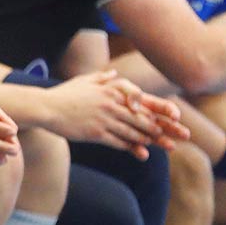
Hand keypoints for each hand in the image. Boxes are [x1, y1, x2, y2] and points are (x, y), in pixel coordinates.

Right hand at [38, 70, 181, 158]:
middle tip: (178, 136)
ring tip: (165, 147)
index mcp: (111, 91)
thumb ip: (102, 78)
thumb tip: (114, 73)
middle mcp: (111, 105)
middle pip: (142, 118)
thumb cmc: (64, 94)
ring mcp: (104, 119)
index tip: (174, 118)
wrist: (46, 108)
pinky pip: (117, 141)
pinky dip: (130, 146)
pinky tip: (140, 151)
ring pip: (133, 131)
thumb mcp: (85, 80)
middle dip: (162, 128)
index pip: (142, 101)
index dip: (160, 110)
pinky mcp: (95, 133)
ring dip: (150, 140)